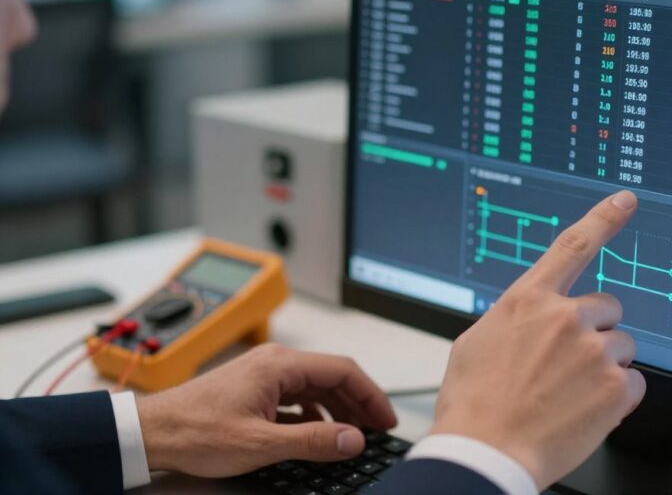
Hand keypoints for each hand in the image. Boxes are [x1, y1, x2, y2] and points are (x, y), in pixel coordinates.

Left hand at [136, 344, 396, 476]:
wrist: (151, 432)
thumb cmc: (194, 431)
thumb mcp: (261, 443)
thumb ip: (313, 440)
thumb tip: (352, 439)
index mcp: (280, 365)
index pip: (343, 370)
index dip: (371, 395)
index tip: (385, 419)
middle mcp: (274, 362)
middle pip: (332, 376)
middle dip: (358, 402)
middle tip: (376, 429)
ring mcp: (263, 375)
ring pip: (315, 387)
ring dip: (338, 409)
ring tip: (352, 434)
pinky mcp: (254, 389)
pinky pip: (297, 396)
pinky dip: (315, 414)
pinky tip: (317, 434)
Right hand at [430, 190, 645, 487]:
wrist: (486, 453)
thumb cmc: (474, 405)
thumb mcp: (478, 344)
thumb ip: (515, 320)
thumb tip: (532, 318)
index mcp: (529, 301)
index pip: (573, 245)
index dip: (604, 218)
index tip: (626, 200)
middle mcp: (565, 317)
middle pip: (608, 309)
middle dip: (596, 332)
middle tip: (570, 366)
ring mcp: (593, 351)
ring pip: (623, 347)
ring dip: (606, 366)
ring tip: (572, 394)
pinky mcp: (614, 388)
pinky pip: (635, 383)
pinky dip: (618, 399)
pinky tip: (586, 412)